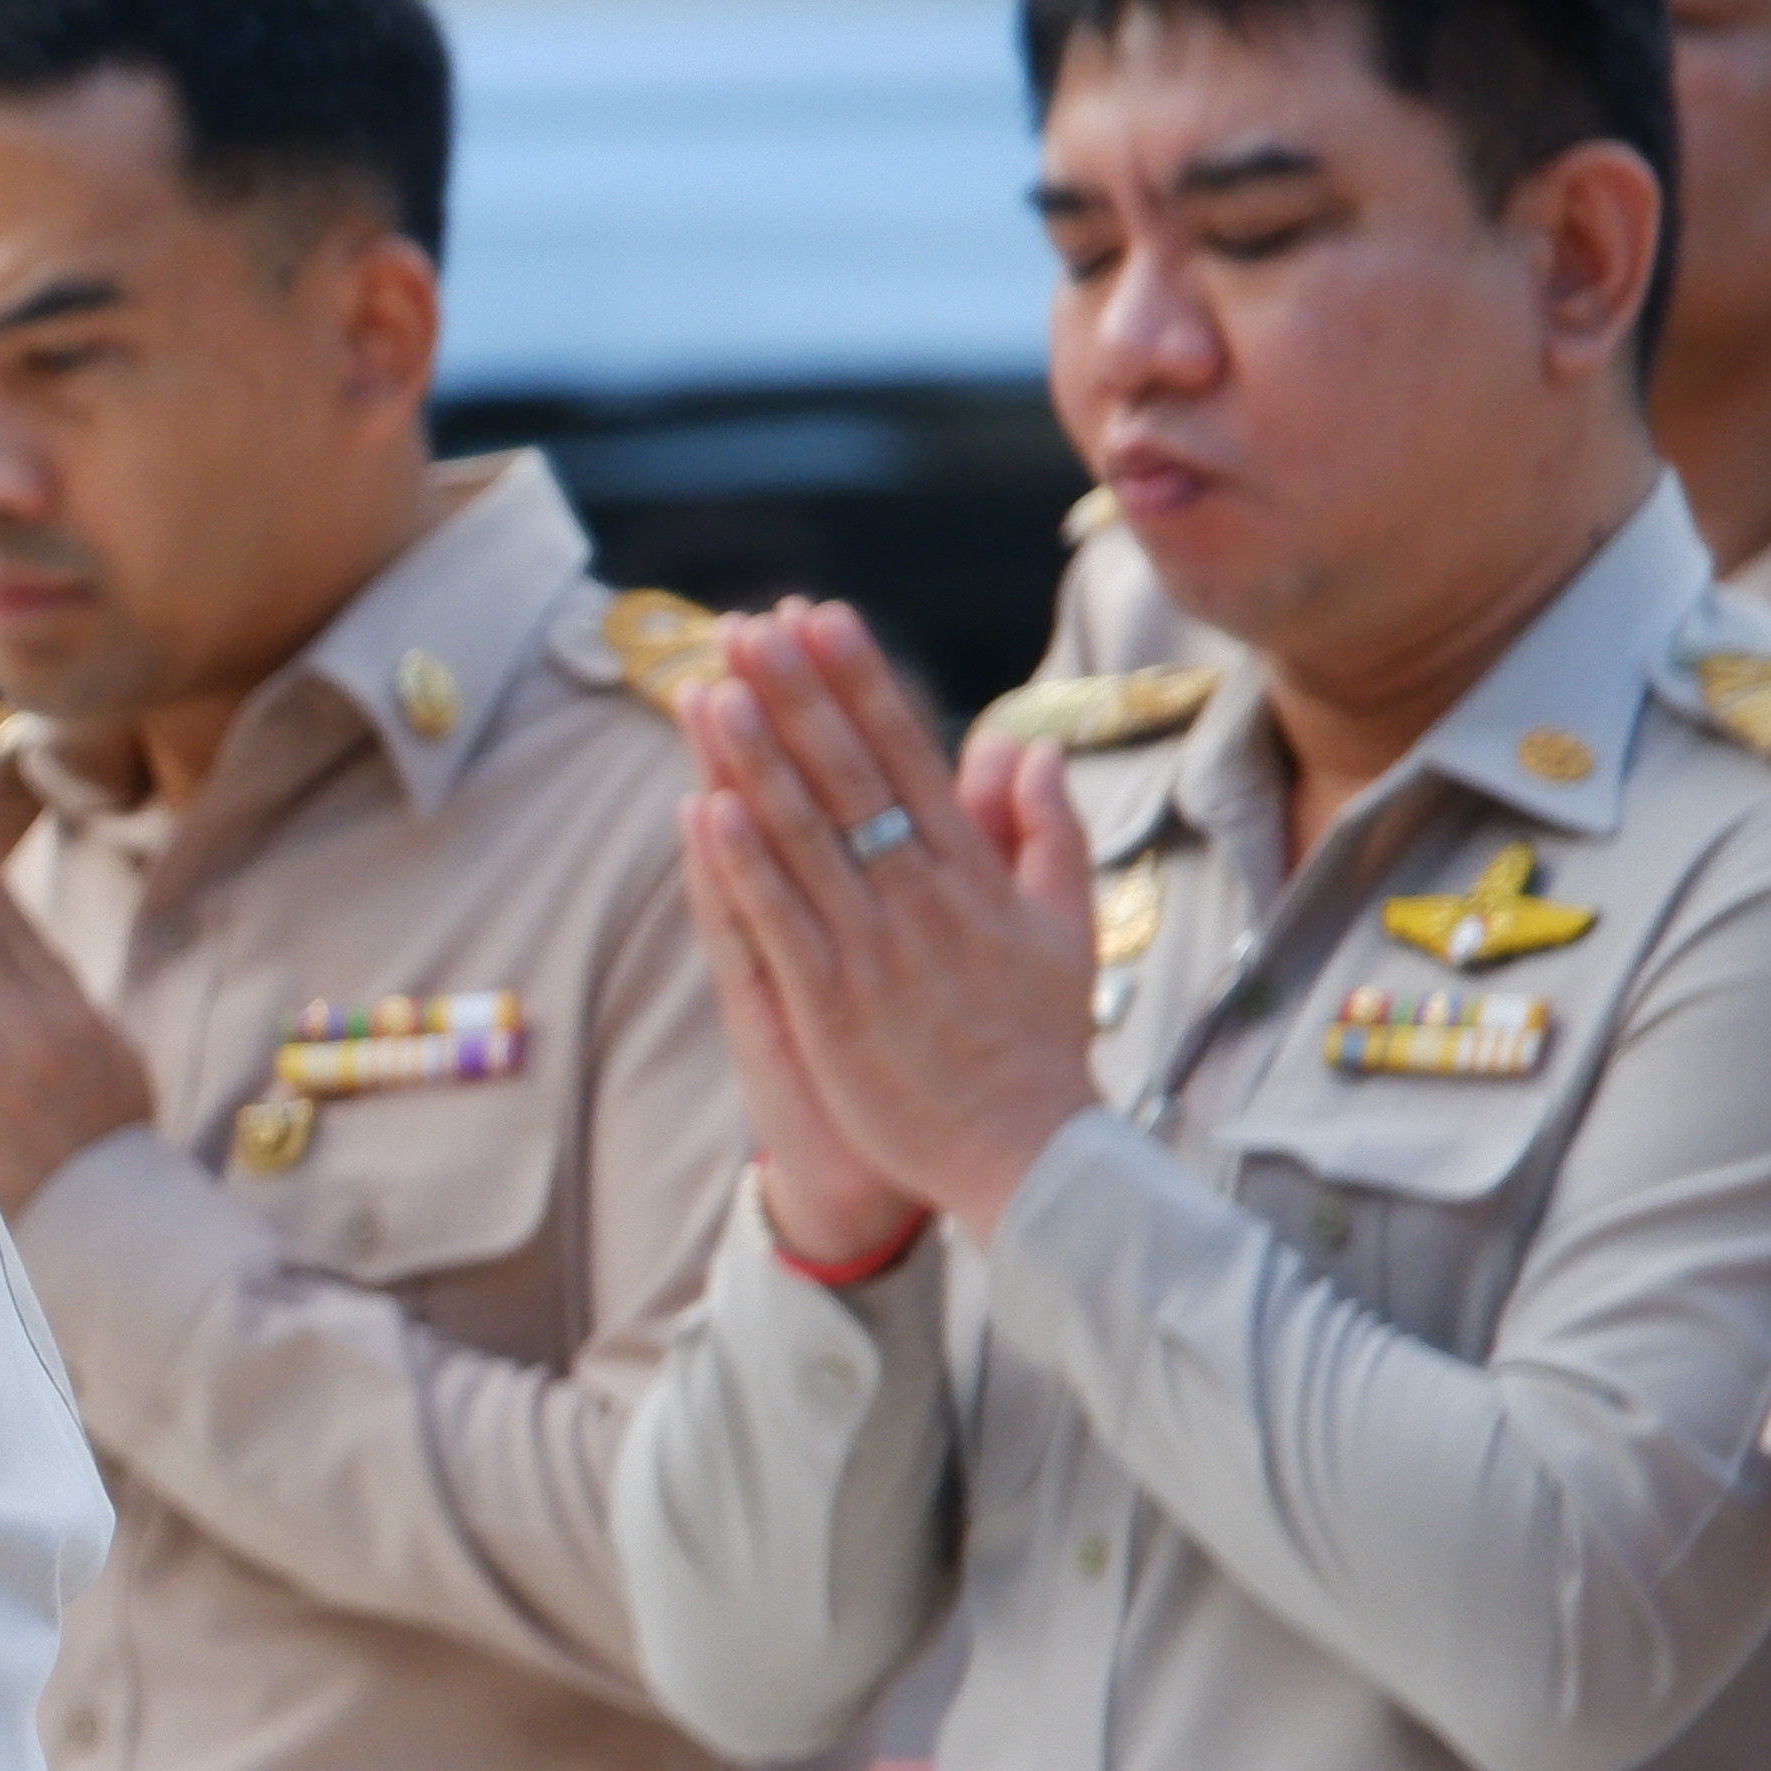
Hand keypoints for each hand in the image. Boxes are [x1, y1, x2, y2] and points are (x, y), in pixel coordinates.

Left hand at [675, 602, 1098, 1243]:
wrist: (1032, 1153)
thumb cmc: (1039, 1043)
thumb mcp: (1065, 925)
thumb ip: (1044, 831)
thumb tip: (1031, 748)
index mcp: (971, 875)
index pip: (908, 756)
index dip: (860, 683)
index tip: (823, 617)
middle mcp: (921, 899)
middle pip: (850, 777)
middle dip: (798, 695)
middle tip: (751, 624)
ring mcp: (874, 951)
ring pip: (806, 837)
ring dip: (756, 759)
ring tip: (715, 687)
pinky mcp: (833, 1008)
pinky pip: (781, 922)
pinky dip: (745, 865)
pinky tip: (705, 809)